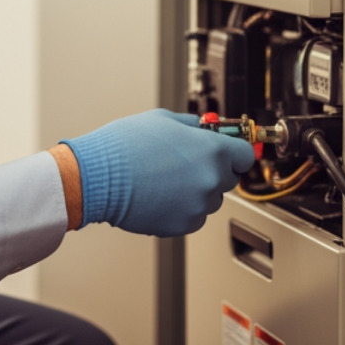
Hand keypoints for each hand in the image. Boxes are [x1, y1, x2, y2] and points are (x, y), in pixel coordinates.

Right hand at [59, 109, 256, 236]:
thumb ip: (192, 125)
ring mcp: (198, 206)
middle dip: (212, 170)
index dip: (234, 152)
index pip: (245, 156)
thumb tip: (205, 129)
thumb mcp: (163, 119)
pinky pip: (193, 216)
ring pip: (209, 199)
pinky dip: (182, 208)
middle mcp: (210, 180)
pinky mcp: (183, 225)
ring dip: (196, 190)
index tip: (228, 153)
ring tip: (166, 179)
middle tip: (185, 163)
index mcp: (211, 151)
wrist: (99, 177)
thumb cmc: (125, 146)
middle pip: (228, 178)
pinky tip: (160, 195)